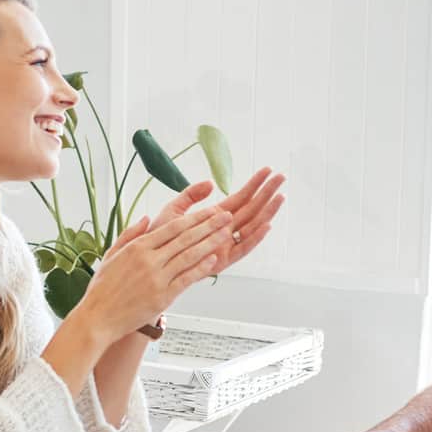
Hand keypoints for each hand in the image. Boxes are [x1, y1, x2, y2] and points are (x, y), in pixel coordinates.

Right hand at [72, 206, 236, 339]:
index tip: (210, 210)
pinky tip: (214, 259)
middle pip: (185, 238)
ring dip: (210, 243)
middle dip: (209, 225)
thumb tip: (146, 218)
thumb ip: (129, 234)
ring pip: (189, 256)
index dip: (195, 218)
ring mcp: (156, 279)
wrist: (97, 319)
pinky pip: (186, 279)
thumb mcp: (111, 255)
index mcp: (137, 247)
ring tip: (226, 234)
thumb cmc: (102, 289)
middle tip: (227, 216)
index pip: (172, 228)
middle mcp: (148, 260)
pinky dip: (201, 268)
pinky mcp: (162, 297)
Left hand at [154, 169, 285, 273]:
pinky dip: (255, 238)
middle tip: (282, 178)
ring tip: (280, 196)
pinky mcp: (222, 261)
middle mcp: (223, 230)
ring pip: (252, 226)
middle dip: (266, 193)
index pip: (240, 198)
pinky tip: (266, 225)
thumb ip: (191, 195)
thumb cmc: (160, 238)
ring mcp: (224, 245)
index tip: (267, 170)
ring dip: (267, 211)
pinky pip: (242, 248)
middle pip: (251, 209)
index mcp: (214, 217)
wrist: (150, 261)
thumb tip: (211, 183)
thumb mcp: (173, 210)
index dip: (254, 184)